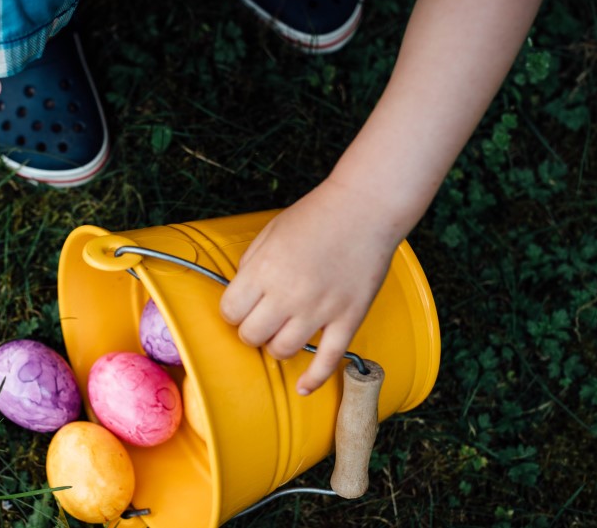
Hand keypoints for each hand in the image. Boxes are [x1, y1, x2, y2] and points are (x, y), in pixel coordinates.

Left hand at [220, 179, 405, 394]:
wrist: (365, 208)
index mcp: (265, 270)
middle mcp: (289, 294)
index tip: (241, 307)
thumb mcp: (269, 233)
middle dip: (252, 330)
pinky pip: (328, 360)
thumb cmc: (315, 216)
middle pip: (252, 336)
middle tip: (261, 320)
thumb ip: (251, 266)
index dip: (233, 312)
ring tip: (283, 333)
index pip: (231, 312)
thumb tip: (239, 296)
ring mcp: (321, 309)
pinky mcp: (348, 318)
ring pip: (284, 351)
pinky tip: (304, 388)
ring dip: (277, 346)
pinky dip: (314, 379)